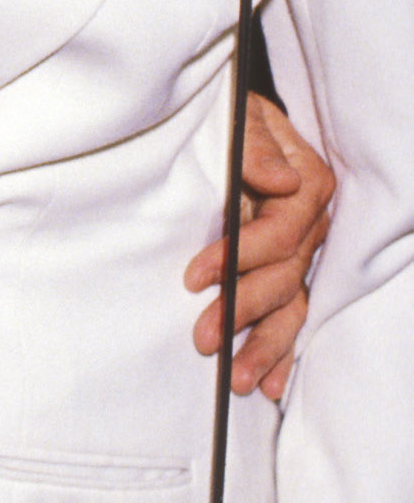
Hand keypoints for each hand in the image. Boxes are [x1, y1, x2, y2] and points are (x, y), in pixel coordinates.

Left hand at [184, 93, 332, 398]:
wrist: (224, 120)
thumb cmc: (226, 117)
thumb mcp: (236, 117)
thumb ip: (252, 146)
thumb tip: (279, 180)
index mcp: (304, 182)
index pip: (280, 232)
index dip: (239, 257)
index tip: (193, 276)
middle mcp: (309, 222)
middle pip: (285, 276)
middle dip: (243, 309)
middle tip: (203, 338)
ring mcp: (300, 251)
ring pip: (292, 305)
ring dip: (265, 344)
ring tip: (238, 379)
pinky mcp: (285, 271)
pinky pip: (292, 315)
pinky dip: (282, 351)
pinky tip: (270, 385)